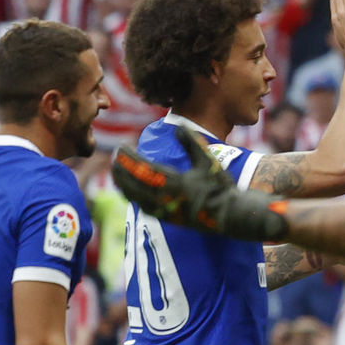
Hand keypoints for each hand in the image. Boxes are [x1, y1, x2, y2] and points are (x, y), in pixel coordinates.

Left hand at [111, 125, 288, 241]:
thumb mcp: (208, 161)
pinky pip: (142, 207)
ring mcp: (165, 210)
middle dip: (120, 170)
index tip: (120, 148)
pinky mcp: (168, 219)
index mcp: (173, 182)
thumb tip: (178, 125)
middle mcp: (165, 198)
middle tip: (115, 158)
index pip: (142, 168)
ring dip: (123, 184)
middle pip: (132, 184)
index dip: (128, 158)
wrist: (230, 215)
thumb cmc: (220, 187)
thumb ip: (192, 142)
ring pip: (134, 197)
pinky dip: (133, 197)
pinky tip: (130, 191)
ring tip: (117, 173)